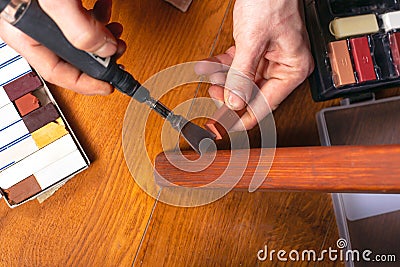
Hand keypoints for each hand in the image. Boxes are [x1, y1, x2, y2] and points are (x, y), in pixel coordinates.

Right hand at [0, 0, 125, 94]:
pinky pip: (77, 16)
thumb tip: (104, 49)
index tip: (109, 86)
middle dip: (99, 57)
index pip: (57, 72)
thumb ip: (79, 28)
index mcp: (25, 32)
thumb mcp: (56, 1)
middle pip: (70, 56)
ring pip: (76, 37)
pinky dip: (96, 15)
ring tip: (116, 33)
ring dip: (101, 37)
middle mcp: (34, 26)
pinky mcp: (57, 2)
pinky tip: (105, 8)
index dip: (86, 83)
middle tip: (118, 56)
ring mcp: (46, 13)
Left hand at [195, 0, 313, 129]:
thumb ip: (242, 75)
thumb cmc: (270, 0)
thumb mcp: (253, 40)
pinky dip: (224, 66)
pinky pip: (239, 66)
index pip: (266, 104)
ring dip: (224, 80)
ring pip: (243, 81)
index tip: (224, 127)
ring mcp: (270, 59)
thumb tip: (234, 102)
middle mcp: (283, 67)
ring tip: (210, 76)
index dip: (243, 118)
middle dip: (230, 94)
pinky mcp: (258, 50)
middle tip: (212, 96)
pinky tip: (211, 65)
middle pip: (253, 94)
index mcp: (293, 69)